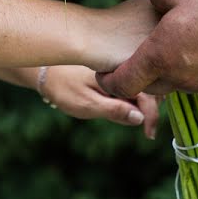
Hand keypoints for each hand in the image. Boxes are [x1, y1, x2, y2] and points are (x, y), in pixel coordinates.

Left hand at [40, 65, 160, 138]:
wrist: (45, 70)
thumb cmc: (64, 87)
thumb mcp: (87, 104)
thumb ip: (114, 111)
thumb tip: (140, 118)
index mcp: (119, 70)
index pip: (148, 94)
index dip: (151, 116)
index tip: (149, 135)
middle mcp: (124, 63)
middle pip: (152, 88)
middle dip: (150, 109)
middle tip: (143, 129)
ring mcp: (121, 64)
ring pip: (145, 85)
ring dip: (145, 102)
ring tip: (133, 118)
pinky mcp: (118, 67)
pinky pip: (134, 81)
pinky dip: (136, 95)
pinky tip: (126, 106)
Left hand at [97, 0, 197, 107]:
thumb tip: (154, 3)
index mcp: (159, 56)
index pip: (123, 82)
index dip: (109, 81)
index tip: (106, 74)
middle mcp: (178, 78)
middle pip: (149, 84)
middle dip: (143, 73)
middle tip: (149, 52)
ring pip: (176, 86)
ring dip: (173, 73)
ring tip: (183, 49)